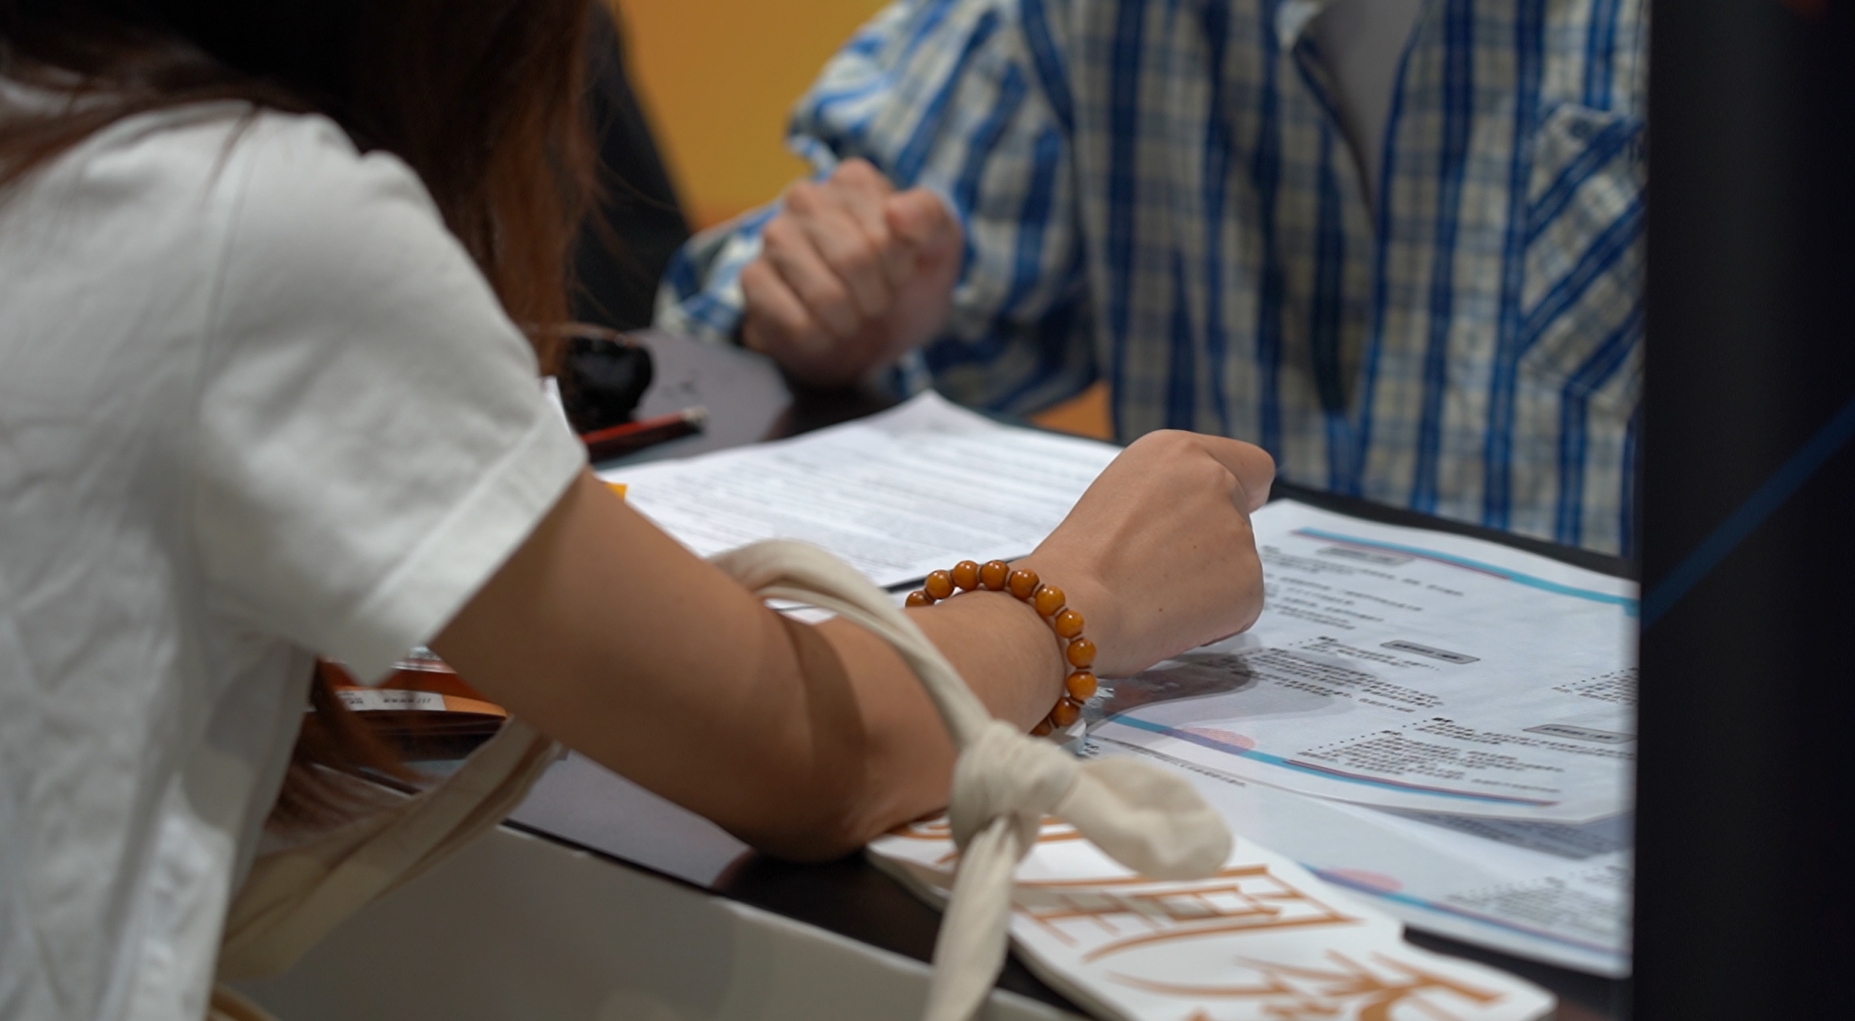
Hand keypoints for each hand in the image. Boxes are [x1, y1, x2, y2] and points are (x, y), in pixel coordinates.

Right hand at [739, 159, 962, 387]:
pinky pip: (796, 322)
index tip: (899, 271)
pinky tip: (822, 329)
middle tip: (875, 298)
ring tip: (850, 312)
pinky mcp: (753, 278)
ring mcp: (774, 236)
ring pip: (827, 295)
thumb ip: (931, 218)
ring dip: (850, 320)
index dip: (900, 268)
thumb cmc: (906, 286)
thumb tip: (897, 210)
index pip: (888, 232)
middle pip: (856, 260)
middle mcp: (807, 197)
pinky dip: (821, 339)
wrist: (872, 338)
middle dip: (877, 296)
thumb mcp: (939, 249)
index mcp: (854, 181)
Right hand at [1018, 431, 1274, 677]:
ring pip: (1237, 562)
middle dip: (1212, 542)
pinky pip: (1240, 603)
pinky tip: (1169, 615)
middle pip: (1241, 516)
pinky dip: (1214, 616)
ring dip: (1209, 580)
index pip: (1252, 465)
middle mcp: (1216, 480)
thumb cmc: (1080, 557)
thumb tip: (1199, 520)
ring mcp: (1238, 532)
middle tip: (1163, 568)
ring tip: (1155, 593)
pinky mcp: (1248, 582)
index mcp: (1180, 451)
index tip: (1234, 510)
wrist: (1074, 605)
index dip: (1243, 491)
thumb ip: (1170, 492)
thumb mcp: (1120, 491)